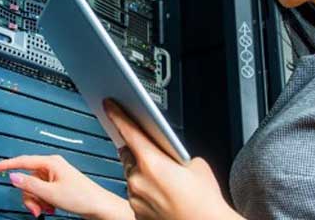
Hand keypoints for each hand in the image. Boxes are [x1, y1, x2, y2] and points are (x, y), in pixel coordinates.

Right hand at [0, 154, 133, 218]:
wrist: (98, 206)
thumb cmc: (81, 197)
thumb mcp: (51, 193)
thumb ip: (30, 185)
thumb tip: (13, 177)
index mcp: (51, 162)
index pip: (23, 161)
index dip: (7, 165)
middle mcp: (52, 166)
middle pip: (27, 179)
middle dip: (29, 196)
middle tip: (36, 209)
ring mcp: (55, 176)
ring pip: (33, 188)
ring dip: (36, 201)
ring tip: (47, 209)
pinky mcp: (58, 184)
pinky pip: (41, 192)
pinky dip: (42, 201)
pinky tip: (51, 207)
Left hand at [103, 99, 243, 219]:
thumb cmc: (204, 201)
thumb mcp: (196, 165)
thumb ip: (176, 154)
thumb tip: (169, 154)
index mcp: (152, 162)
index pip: (129, 131)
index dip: (117, 115)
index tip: (109, 105)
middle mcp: (138, 180)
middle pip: (129, 155)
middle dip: (138, 150)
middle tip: (155, 152)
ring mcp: (135, 198)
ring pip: (132, 176)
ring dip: (142, 172)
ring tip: (166, 179)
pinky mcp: (136, 213)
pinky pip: (136, 194)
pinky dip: (145, 190)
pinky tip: (163, 194)